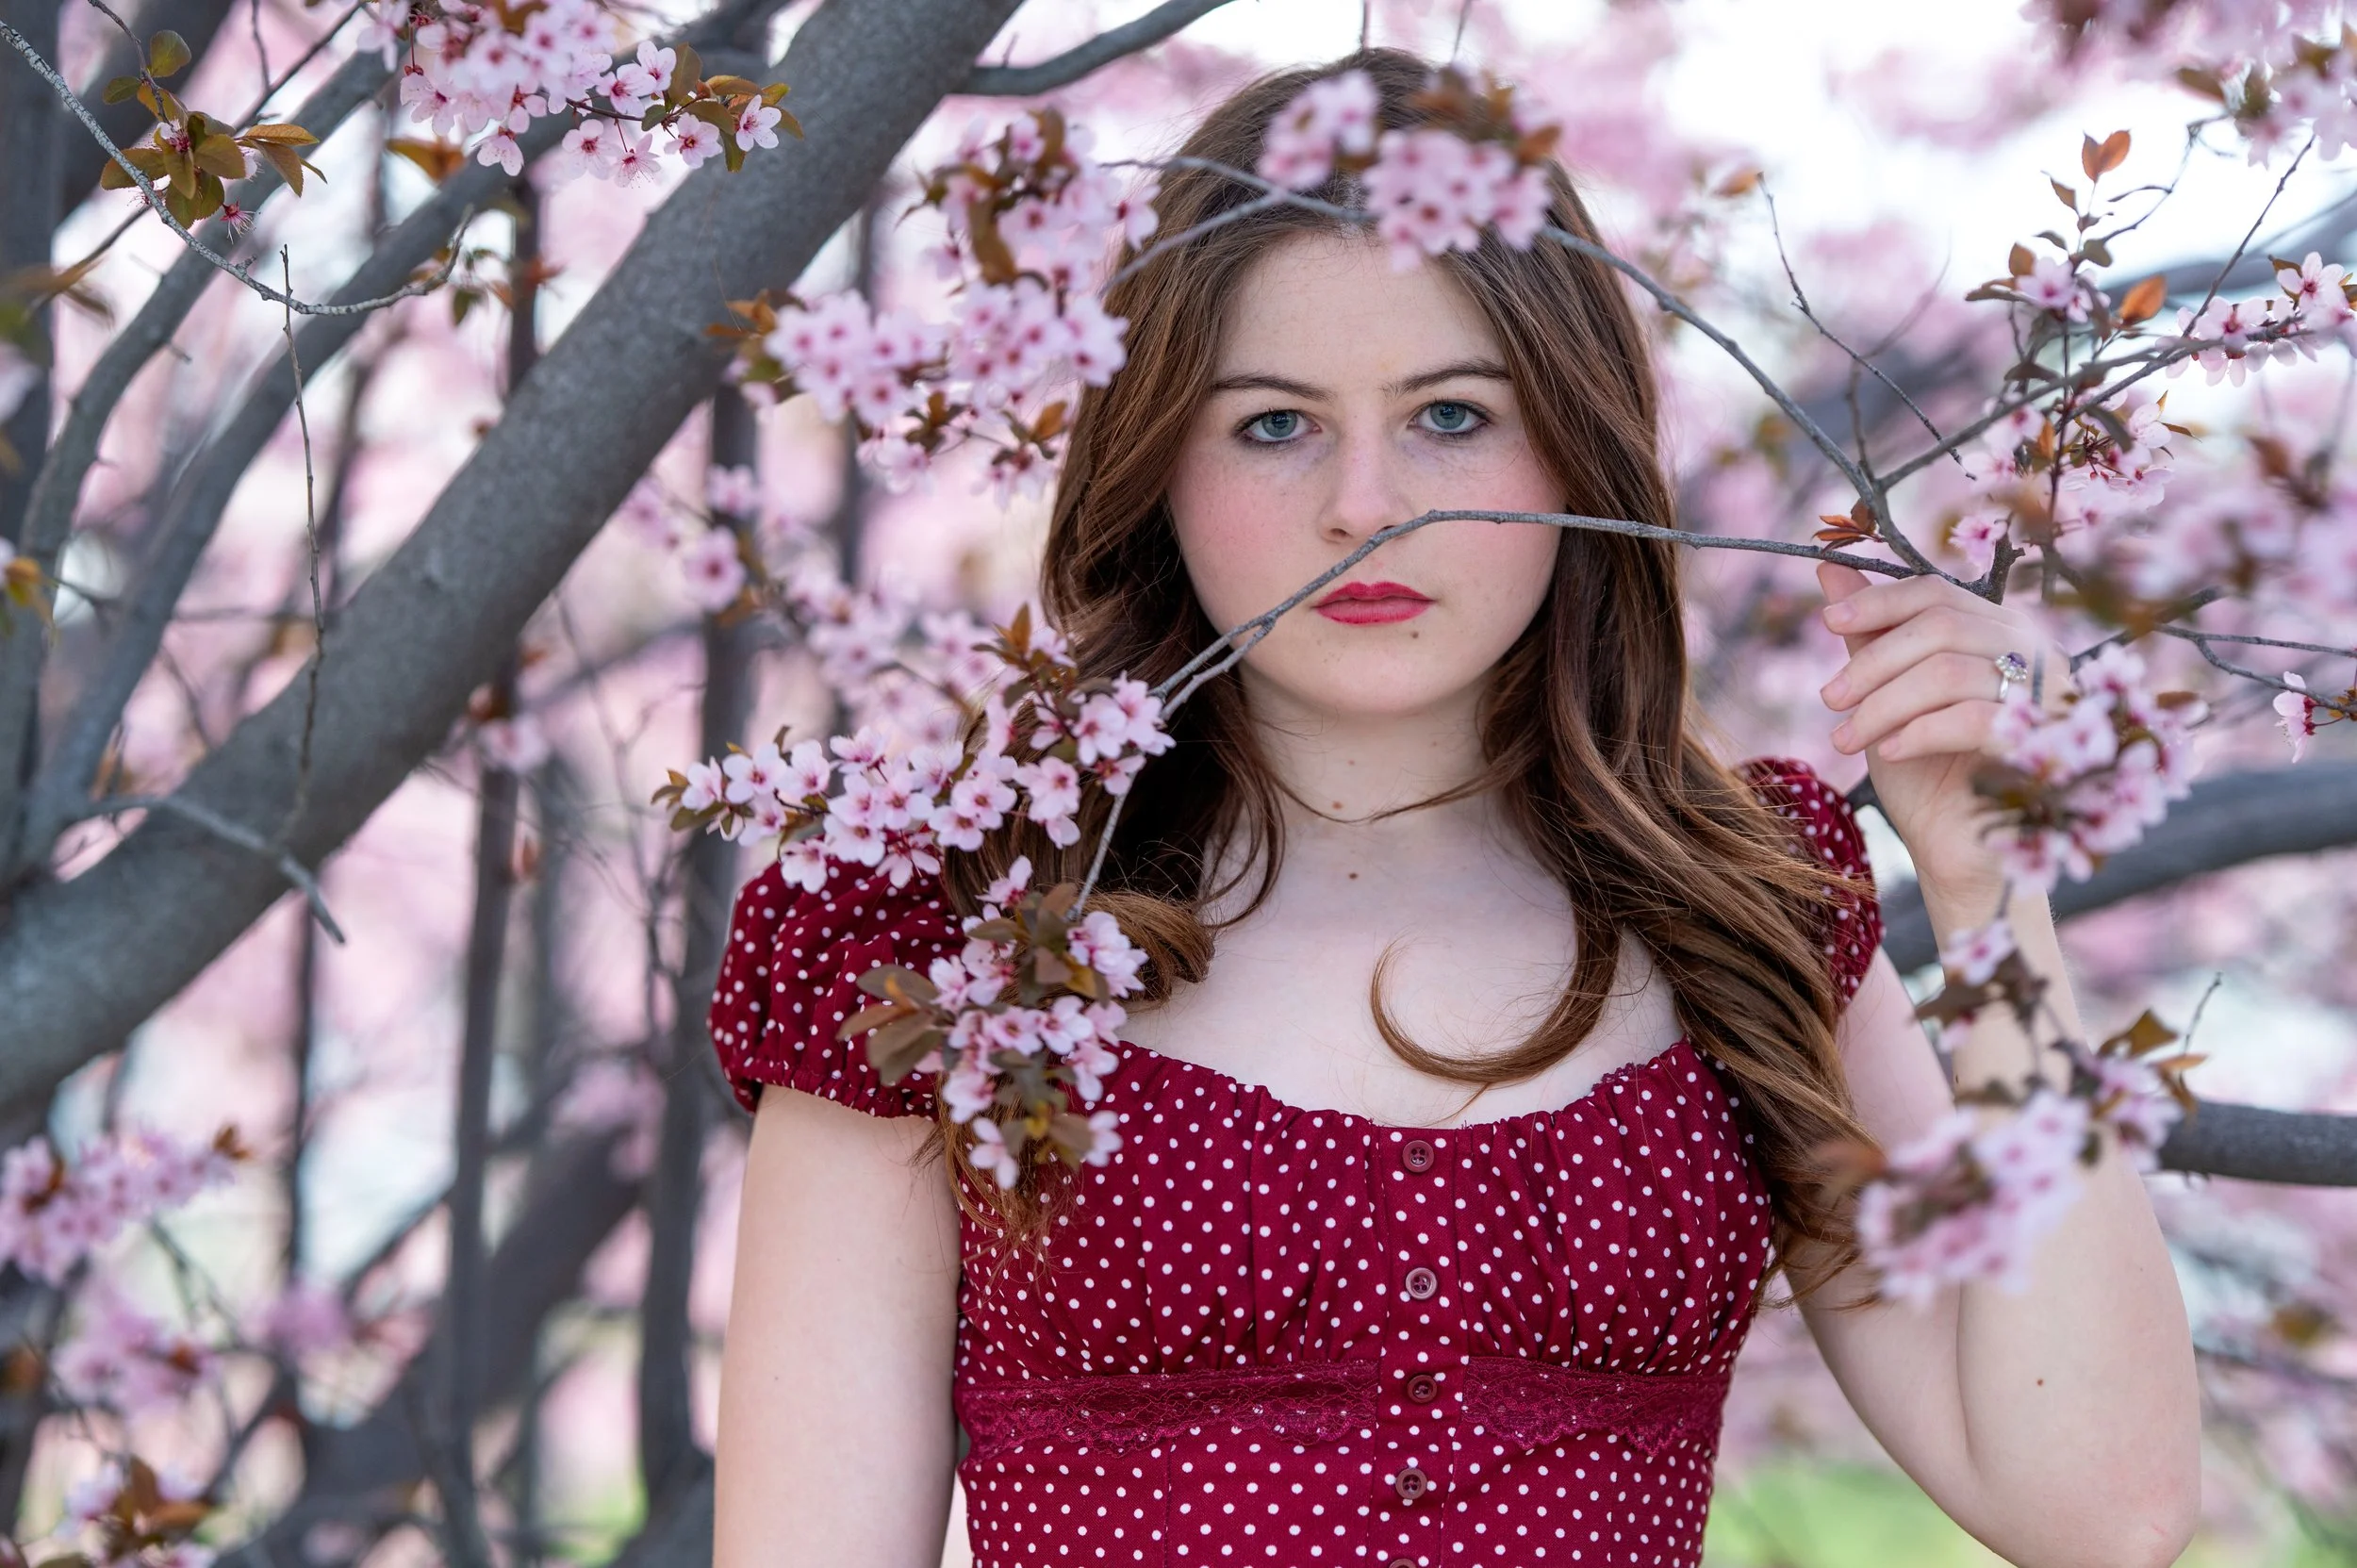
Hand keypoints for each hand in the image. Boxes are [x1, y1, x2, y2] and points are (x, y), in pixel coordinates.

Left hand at [1814, 561, 2071, 899]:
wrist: (1958, 853)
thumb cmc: (1926, 774)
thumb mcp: (1887, 697)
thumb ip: (1868, 635)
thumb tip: (1828, 566)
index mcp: (2000, 635)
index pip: (1938, 593)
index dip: (1879, 601)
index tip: (1827, 622)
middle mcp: (2034, 656)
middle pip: (1942, 626)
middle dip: (1873, 662)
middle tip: (1829, 700)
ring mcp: (2047, 699)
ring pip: (1950, 672)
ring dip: (1883, 705)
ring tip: (1844, 739)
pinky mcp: (2044, 746)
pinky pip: (1973, 719)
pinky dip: (1919, 732)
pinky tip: (1887, 754)